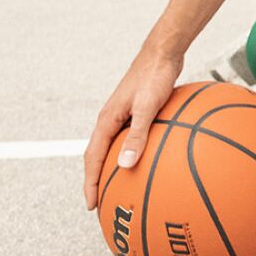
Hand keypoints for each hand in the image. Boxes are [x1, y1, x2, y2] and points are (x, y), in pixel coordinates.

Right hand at [83, 43, 182, 210]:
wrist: (164, 51)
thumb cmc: (155, 75)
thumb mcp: (148, 106)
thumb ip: (138, 135)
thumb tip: (125, 165)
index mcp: (107, 120)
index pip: (93, 158)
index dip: (90, 183)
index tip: (92, 205)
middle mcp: (111, 119)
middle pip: (99, 155)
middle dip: (98, 180)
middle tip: (103, 202)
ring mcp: (123, 115)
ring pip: (114, 147)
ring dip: (114, 166)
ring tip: (122, 186)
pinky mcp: (137, 110)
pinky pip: (131, 137)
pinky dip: (133, 151)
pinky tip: (150, 159)